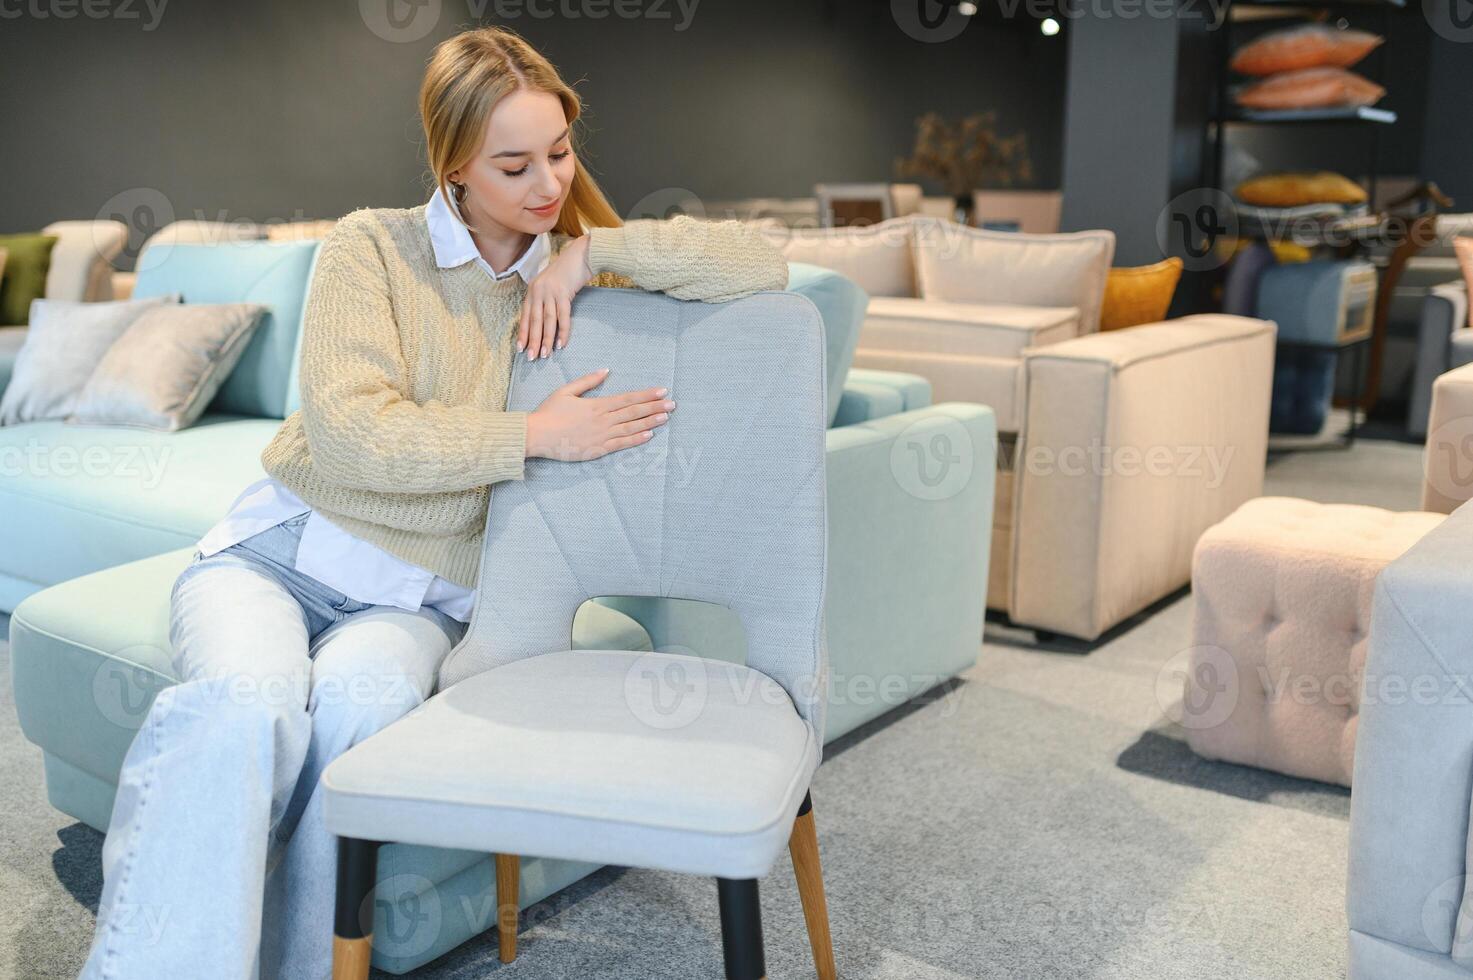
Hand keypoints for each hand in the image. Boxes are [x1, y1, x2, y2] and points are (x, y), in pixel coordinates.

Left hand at [519, 235, 592, 360]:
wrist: (581, 256)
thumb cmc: (567, 272)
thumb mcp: (551, 284)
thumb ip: (544, 299)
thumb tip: (542, 321)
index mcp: (533, 290)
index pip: (525, 316)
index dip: (523, 333)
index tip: (521, 348)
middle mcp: (538, 291)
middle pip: (534, 321)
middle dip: (532, 341)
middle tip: (531, 357)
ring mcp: (551, 292)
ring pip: (547, 321)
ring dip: (546, 339)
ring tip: (545, 354)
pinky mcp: (564, 293)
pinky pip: (563, 316)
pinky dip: (562, 331)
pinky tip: (560, 344)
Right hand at [525, 368, 674, 460]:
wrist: (536, 435)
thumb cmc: (549, 412)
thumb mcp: (566, 390)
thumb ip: (588, 381)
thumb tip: (606, 371)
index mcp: (597, 404)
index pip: (627, 398)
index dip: (646, 395)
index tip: (662, 391)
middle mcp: (602, 419)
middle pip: (634, 412)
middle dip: (654, 407)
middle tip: (673, 404)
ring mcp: (601, 435)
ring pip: (631, 428)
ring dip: (650, 422)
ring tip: (665, 417)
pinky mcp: (597, 450)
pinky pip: (621, 444)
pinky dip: (636, 440)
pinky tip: (649, 435)